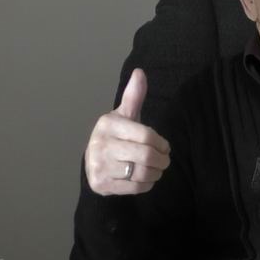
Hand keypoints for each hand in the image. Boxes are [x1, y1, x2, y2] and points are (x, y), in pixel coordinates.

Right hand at [84, 68, 170, 195]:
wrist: (94, 164)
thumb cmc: (116, 136)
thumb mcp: (124, 115)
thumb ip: (134, 96)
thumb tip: (140, 72)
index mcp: (108, 125)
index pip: (146, 135)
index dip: (161, 143)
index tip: (164, 146)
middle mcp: (100, 145)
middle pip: (146, 156)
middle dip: (162, 160)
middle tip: (165, 160)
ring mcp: (99, 166)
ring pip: (142, 173)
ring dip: (156, 173)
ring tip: (156, 168)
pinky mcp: (102, 185)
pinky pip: (135, 187)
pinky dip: (146, 184)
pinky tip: (145, 178)